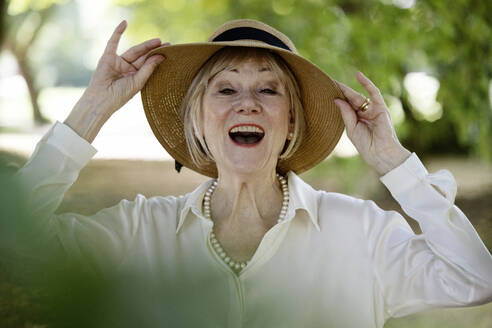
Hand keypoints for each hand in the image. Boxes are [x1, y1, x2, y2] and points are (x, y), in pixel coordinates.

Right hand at [65, 20, 166, 141]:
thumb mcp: (138, 82)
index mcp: (135, 75)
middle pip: (143, 56)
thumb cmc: (120, 95)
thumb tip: (161, 56)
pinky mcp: (107, 57)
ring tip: (158, 41)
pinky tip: (124, 23)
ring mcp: (118, 62)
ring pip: (134, 51)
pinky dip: (118, 32)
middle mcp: (127, 68)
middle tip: (168, 44)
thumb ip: (148, 68)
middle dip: (154, 50)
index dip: (158, 57)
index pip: (148, 64)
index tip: (170, 52)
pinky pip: (113, 42)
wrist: (102, 100)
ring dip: (145, 45)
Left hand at [334, 72, 410, 174]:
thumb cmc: (366, 144)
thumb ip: (346, 113)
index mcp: (357, 119)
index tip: (325, 90)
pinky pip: (374, 93)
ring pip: (359, 96)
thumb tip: (337, 99)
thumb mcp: (351, 128)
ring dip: (348, 89)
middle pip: (351, 99)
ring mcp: (373, 110)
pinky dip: (367, 84)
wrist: (379, 153)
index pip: (346, 106)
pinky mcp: (381, 108)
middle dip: (341, 91)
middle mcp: (365, 113)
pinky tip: (358, 75)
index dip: (337, 98)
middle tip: (328, 82)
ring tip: (335, 82)